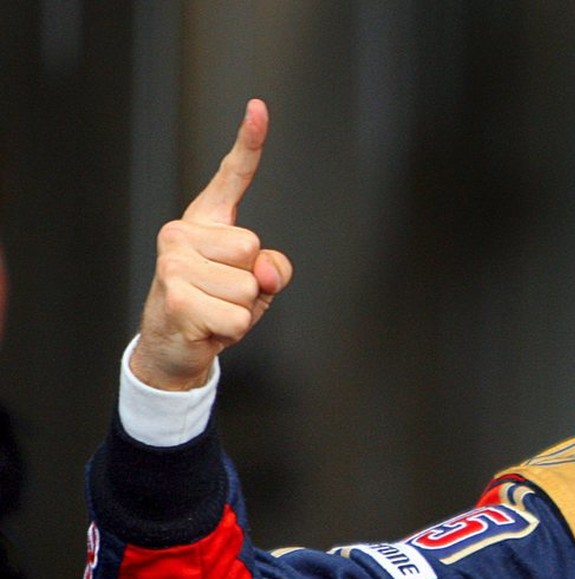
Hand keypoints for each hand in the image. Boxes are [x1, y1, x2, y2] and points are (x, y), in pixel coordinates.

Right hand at [134, 98, 292, 389]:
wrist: (172, 347)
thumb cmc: (213, 309)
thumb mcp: (253, 286)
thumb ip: (273, 270)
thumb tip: (267, 270)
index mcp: (204, 224)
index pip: (232, 178)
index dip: (248, 143)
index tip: (258, 107)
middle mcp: (182, 233)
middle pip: (254, 249)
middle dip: (252, 284)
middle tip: (223, 297)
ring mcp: (174, 263)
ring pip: (249, 287)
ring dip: (242, 310)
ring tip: (214, 312)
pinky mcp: (177, 296)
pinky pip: (238, 317)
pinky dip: (232, 331)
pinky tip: (205, 328)